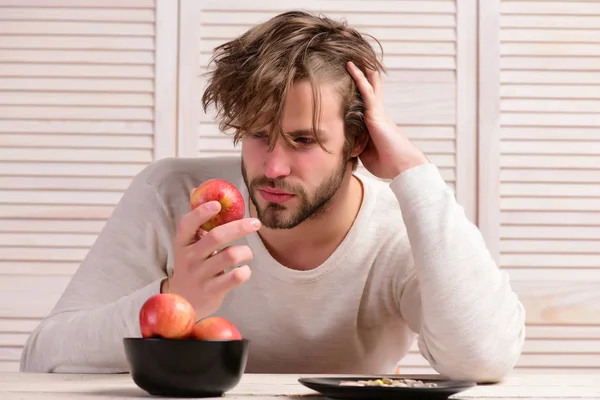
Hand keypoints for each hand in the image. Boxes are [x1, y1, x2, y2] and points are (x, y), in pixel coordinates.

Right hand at [166, 200, 260, 318]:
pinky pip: (235, 277)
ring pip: (230, 256)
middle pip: (216, 237)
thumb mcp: (188, 244)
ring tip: (247, 254)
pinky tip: (244, 270)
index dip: (201, 212)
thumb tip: (197, 190)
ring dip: (246, 252)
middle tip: (256, 223)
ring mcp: (199, 275)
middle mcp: (188, 258)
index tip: (218, 204)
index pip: (187, 224)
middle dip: (239, 227)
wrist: (184, 302)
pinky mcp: (212, 291)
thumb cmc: (192, 265)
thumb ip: (195, 220)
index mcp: (182, 243)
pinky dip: (245, 271)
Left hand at [346, 61, 428, 179]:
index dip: (364, 94)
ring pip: (367, 86)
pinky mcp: (375, 113)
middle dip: (366, 76)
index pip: (368, 106)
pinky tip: (351, 66)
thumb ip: (355, 145)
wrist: (402, 166)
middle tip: (359, 61)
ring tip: (352, 55)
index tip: (358, 83)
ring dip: (361, 71)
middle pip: (371, 90)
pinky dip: (359, 78)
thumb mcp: (366, 154)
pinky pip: (366, 91)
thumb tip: (342, 144)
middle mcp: (378, 115)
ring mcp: (377, 112)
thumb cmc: (387, 164)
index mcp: (376, 125)